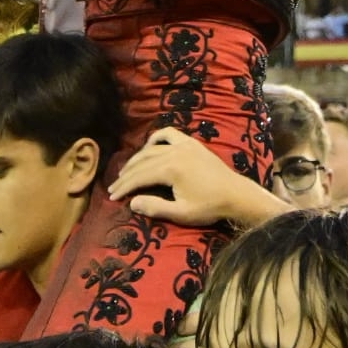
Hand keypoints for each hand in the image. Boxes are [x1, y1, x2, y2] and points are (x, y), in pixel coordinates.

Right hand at [107, 127, 287, 228]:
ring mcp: (183, 144)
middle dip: (126, 175)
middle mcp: (174, 152)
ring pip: (152, 148)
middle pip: (142, 162)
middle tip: (114, 186)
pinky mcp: (191, 143)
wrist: (235, 194)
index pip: (139, 177)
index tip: (112, 196)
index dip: (124, 187)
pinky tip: (149, 148)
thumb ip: (156, 207)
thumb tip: (132, 202)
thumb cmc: (209, 207)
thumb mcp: (181, 213)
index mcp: (170, 169)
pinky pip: (169, 134)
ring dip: (137, 159)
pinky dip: (156, 139)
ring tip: (126, 171)